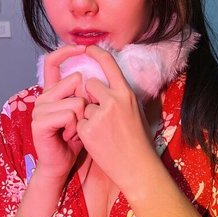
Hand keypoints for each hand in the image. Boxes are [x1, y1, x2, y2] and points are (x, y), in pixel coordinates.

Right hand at [32, 44, 86, 180]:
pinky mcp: (39, 122)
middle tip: (79, 121)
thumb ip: (84, 93)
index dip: (66, 51)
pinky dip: (76, 127)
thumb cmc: (74, 139)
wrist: (60, 164)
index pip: (52, 62)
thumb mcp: (82, 112)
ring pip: (76, 100)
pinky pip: (70, 114)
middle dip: (86, 102)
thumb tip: (95, 73)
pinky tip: (68, 136)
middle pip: (75, 80)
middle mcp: (43, 96)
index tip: (82, 47)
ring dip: (82, 118)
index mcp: (52, 91)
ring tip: (74, 130)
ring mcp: (39, 108)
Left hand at [76, 45, 158, 190]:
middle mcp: (113, 100)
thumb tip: (109, 84)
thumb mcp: (135, 111)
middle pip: (89, 84)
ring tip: (103, 133)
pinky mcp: (88, 130)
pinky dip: (83, 132)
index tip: (87, 48)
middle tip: (101, 114)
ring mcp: (99, 115)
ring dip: (87, 116)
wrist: (137, 167)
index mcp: (126, 93)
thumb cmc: (139, 141)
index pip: (109, 64)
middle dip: (89, 96)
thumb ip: (121, 96)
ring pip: (83, 106)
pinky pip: (78, 123)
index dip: (96, 52)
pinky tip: (97, 142)